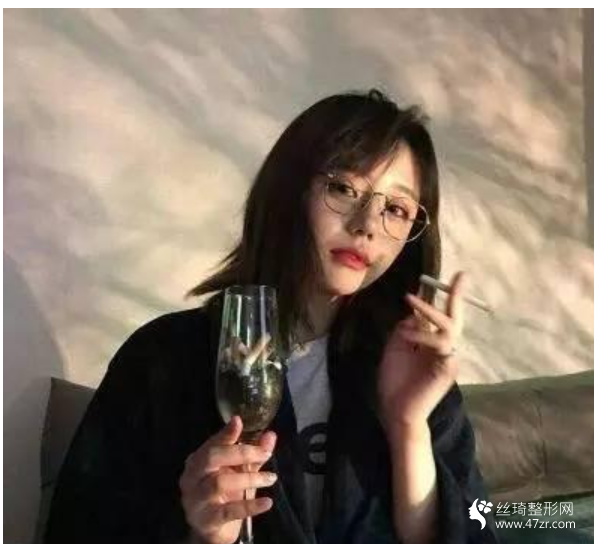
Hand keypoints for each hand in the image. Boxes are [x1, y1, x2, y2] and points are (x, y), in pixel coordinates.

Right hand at [180, 416, 276, 543]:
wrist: (211, 533)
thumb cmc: (224, 496)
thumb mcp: (239, 473)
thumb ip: (253, 455)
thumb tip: (270, 435)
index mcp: (197, 461)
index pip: (211, 443)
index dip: (226, 433)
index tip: (239, 422)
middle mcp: (192, 478)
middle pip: (211, 458)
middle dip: (241, 453)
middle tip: (265, 454)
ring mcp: (196, 500)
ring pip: (219, 482)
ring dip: (249, 478)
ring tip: (270, 478)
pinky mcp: (206, 520)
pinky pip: (229, 511)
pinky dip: (250, 506)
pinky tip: (267, 502)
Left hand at [377, 271, 467, 438]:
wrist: (395, 410)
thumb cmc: (395, 381)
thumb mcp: (395, 347)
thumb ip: (405, 330)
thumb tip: (413, 314)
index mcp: (432, 343)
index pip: (441, 317)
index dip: (444, 298)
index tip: (445, 278)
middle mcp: (444, 349)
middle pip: (455, 318)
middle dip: (457, 296)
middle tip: (461, 276)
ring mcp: (448, 359)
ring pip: (449, 328)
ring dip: (429, 313)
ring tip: (411, 302)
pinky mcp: (447, 369)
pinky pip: (441, 345)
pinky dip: (424, 336)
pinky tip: (408, 337)